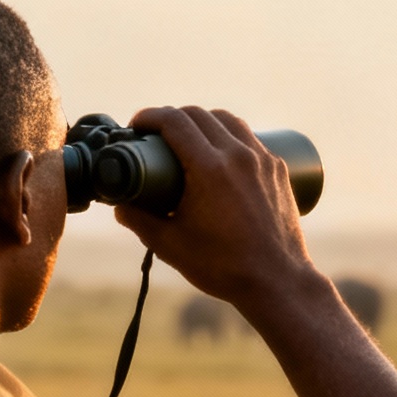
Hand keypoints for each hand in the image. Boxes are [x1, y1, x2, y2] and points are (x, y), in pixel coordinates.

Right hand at [112, 107, 322, 310]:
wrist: (276, 281)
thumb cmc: (223, 267)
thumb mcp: (170, 246)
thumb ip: (139, 222)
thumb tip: (119, 206)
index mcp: (210, 168)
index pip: (174, 121)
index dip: (149, 117)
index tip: (137, 126)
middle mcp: (238, 155)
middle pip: (199, 115)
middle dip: (172, 118)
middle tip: (157, 136)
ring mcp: (262, 160)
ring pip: (228, 121)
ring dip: (203, 122)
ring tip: (189, 140)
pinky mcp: (277, 169)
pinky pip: (250, 138)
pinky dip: (229, 137)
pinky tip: (221, 154)